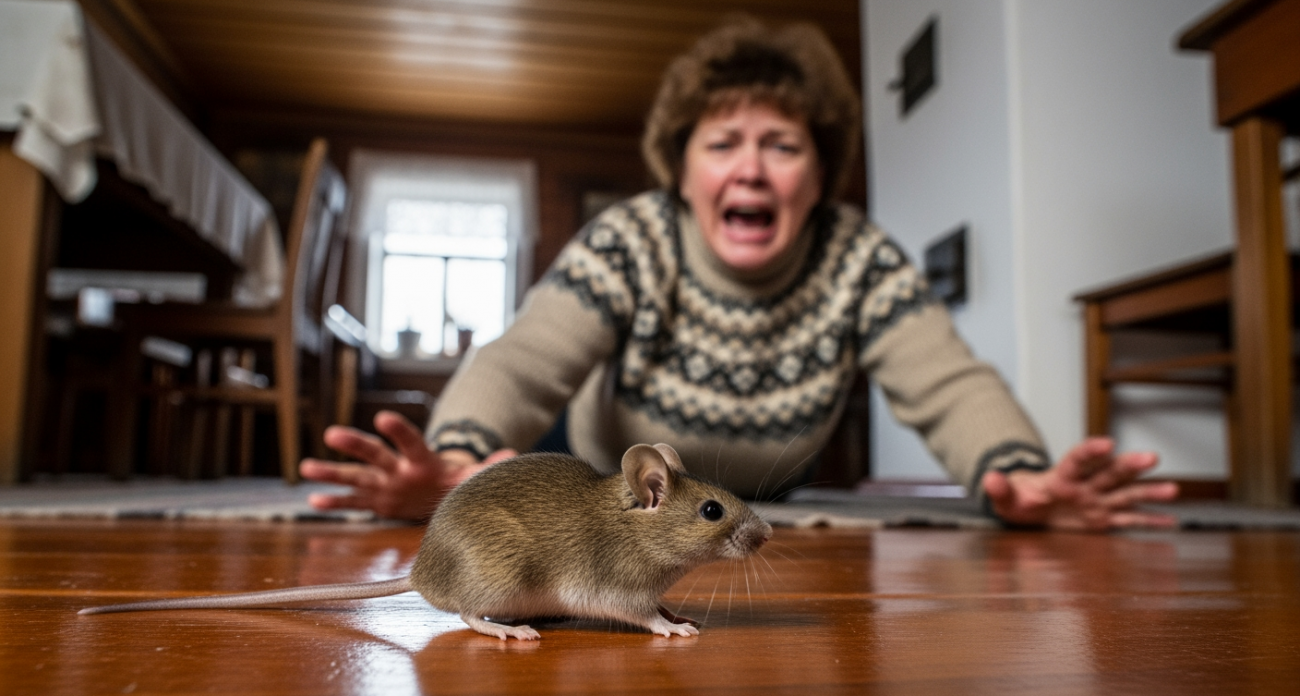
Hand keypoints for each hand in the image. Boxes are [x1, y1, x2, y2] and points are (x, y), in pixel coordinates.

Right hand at [299, 410, 517, 520]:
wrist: (442, 493)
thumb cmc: (457, 482)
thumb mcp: (473, 477)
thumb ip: (488, 468)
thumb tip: (512, 457)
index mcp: (422, 460)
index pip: (411, 442)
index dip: (398, 430)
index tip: (382, 417)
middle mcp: (398, 469)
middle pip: (375, 454)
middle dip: (355, 445)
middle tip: (332, 434)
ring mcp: (383, 483)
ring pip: (355, 476)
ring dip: (332, 472)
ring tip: (306, 467)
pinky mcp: (375, 500)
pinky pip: (353, 502)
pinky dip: (335, 503)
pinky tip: (313, 502)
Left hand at [981, 437, 1178, 530]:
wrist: (1028, 509)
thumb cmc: (1017, 501)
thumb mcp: (1004, 498)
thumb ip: (999, 489)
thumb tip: (988, 478)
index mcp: (1061, 477)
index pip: (1077, 460)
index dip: (1091, 451)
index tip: (1108, 443)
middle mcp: (1085, 486)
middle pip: (1109, 472)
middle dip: (1129, 464)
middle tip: (1151, 457)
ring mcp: (1097, 502)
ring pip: (1126, 494)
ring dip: (1148, 491)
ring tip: (1173, 489)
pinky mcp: (1102, 519)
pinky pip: (1128, 520)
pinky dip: (1148, 521)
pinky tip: (1170, 521)